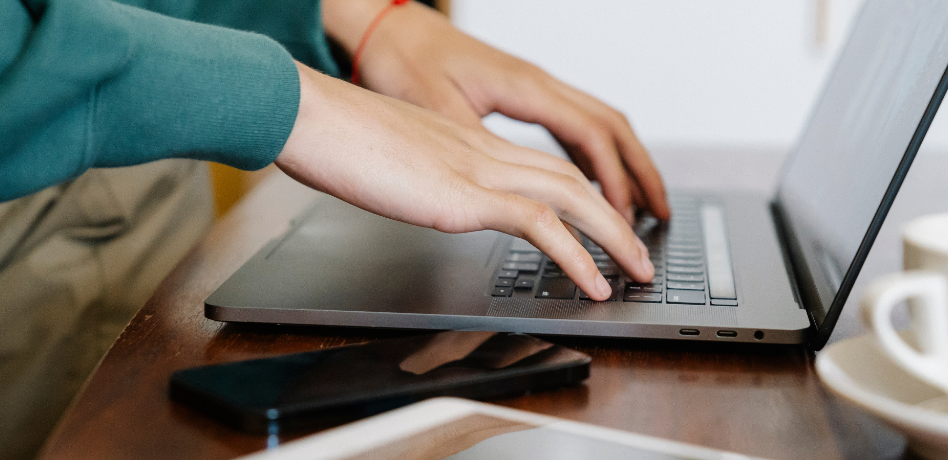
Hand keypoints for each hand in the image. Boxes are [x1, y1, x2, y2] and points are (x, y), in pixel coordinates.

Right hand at [276, 62, 654, 299]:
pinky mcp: (464, 196)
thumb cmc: (335, 140)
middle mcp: (484, 153)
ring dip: (613, 238)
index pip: (544, 169)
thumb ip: (420, 180)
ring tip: (636, 272)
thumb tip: (425, 198)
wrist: (308, 115)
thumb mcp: (391, 164)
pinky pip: (540, 226)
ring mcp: (478, 170)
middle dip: (615, 219)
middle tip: (640, 255)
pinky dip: (577, 256)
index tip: (602, 226)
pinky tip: (593, 283)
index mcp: (468, 145)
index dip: (582, 198)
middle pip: (572, 181)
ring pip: (572, 198)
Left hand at [320, 0, 669, 221]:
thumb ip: (474, 148)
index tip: (625, 220)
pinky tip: (591, 182)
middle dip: (641, 173)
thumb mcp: (434, 109)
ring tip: (639, 205)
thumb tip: (506, 190)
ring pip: (598, 124)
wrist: (386, 25)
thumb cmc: (404, 60)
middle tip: (660, 216)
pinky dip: (594, 157)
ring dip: (623, 165)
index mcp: (526, 88)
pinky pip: (573, 125)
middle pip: (612, 128)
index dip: (614, 182)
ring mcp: (533, 87)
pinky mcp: (520, 94)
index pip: (592, 137)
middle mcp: (538, 83)